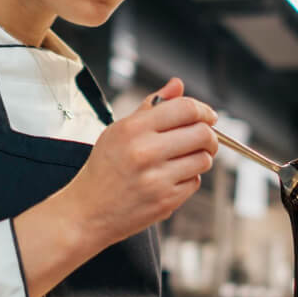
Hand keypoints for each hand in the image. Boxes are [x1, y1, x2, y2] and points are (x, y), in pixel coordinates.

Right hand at [66, 78, 217, 249]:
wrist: (87, 211)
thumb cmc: (104, 169)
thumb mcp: (119, 131)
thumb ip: (151, 106)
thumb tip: (177, 84)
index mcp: (133, 129)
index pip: (185, 109)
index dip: (204, 110)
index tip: (207, 116)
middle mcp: (145, 152)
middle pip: (202, 134)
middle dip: (210, 135)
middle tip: (204, 138)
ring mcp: (157, 179)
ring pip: (204, 159)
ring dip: (201, 157)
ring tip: (185, 158)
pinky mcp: (166, 201)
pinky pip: (195, 181)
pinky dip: (190, 177)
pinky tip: (172, 177)